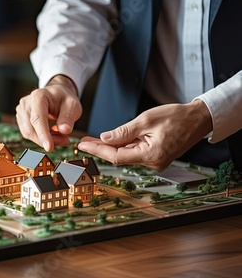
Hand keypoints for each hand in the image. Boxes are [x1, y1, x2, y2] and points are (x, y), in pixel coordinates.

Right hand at [16, 75, 81, 151]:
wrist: (57, 95)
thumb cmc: (64, 99)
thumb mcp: (73, 105)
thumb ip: (68, 117)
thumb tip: (64, 130)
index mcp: (38, 96)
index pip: (37, 118)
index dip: (43, 134)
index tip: (50, 147)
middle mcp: (26, 103)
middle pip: (31, 129)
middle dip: (48, 140)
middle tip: (65, 140)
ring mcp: (21, 111)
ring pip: (29, 134)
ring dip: (45, 140)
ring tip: (60, 135)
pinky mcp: (21, 119)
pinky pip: (29, 134)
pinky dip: (41, 138)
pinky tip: (51, 134)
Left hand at [77, 100, 212, 170]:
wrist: (198, 119)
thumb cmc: (176, 117)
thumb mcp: (146, 120)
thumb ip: (123, 132)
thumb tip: (105, 138)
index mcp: (151, 156)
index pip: (116, 156)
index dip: (97, 150)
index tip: (83, 145)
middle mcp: (153, 163)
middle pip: (119, 157)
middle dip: (100, 148)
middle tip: (83, 142)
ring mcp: (155, 162)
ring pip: (126, 155)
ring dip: (110, 147)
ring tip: (92, 140)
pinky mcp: (156, 157)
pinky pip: (134, 152)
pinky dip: (122, 146)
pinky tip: (110, 141)